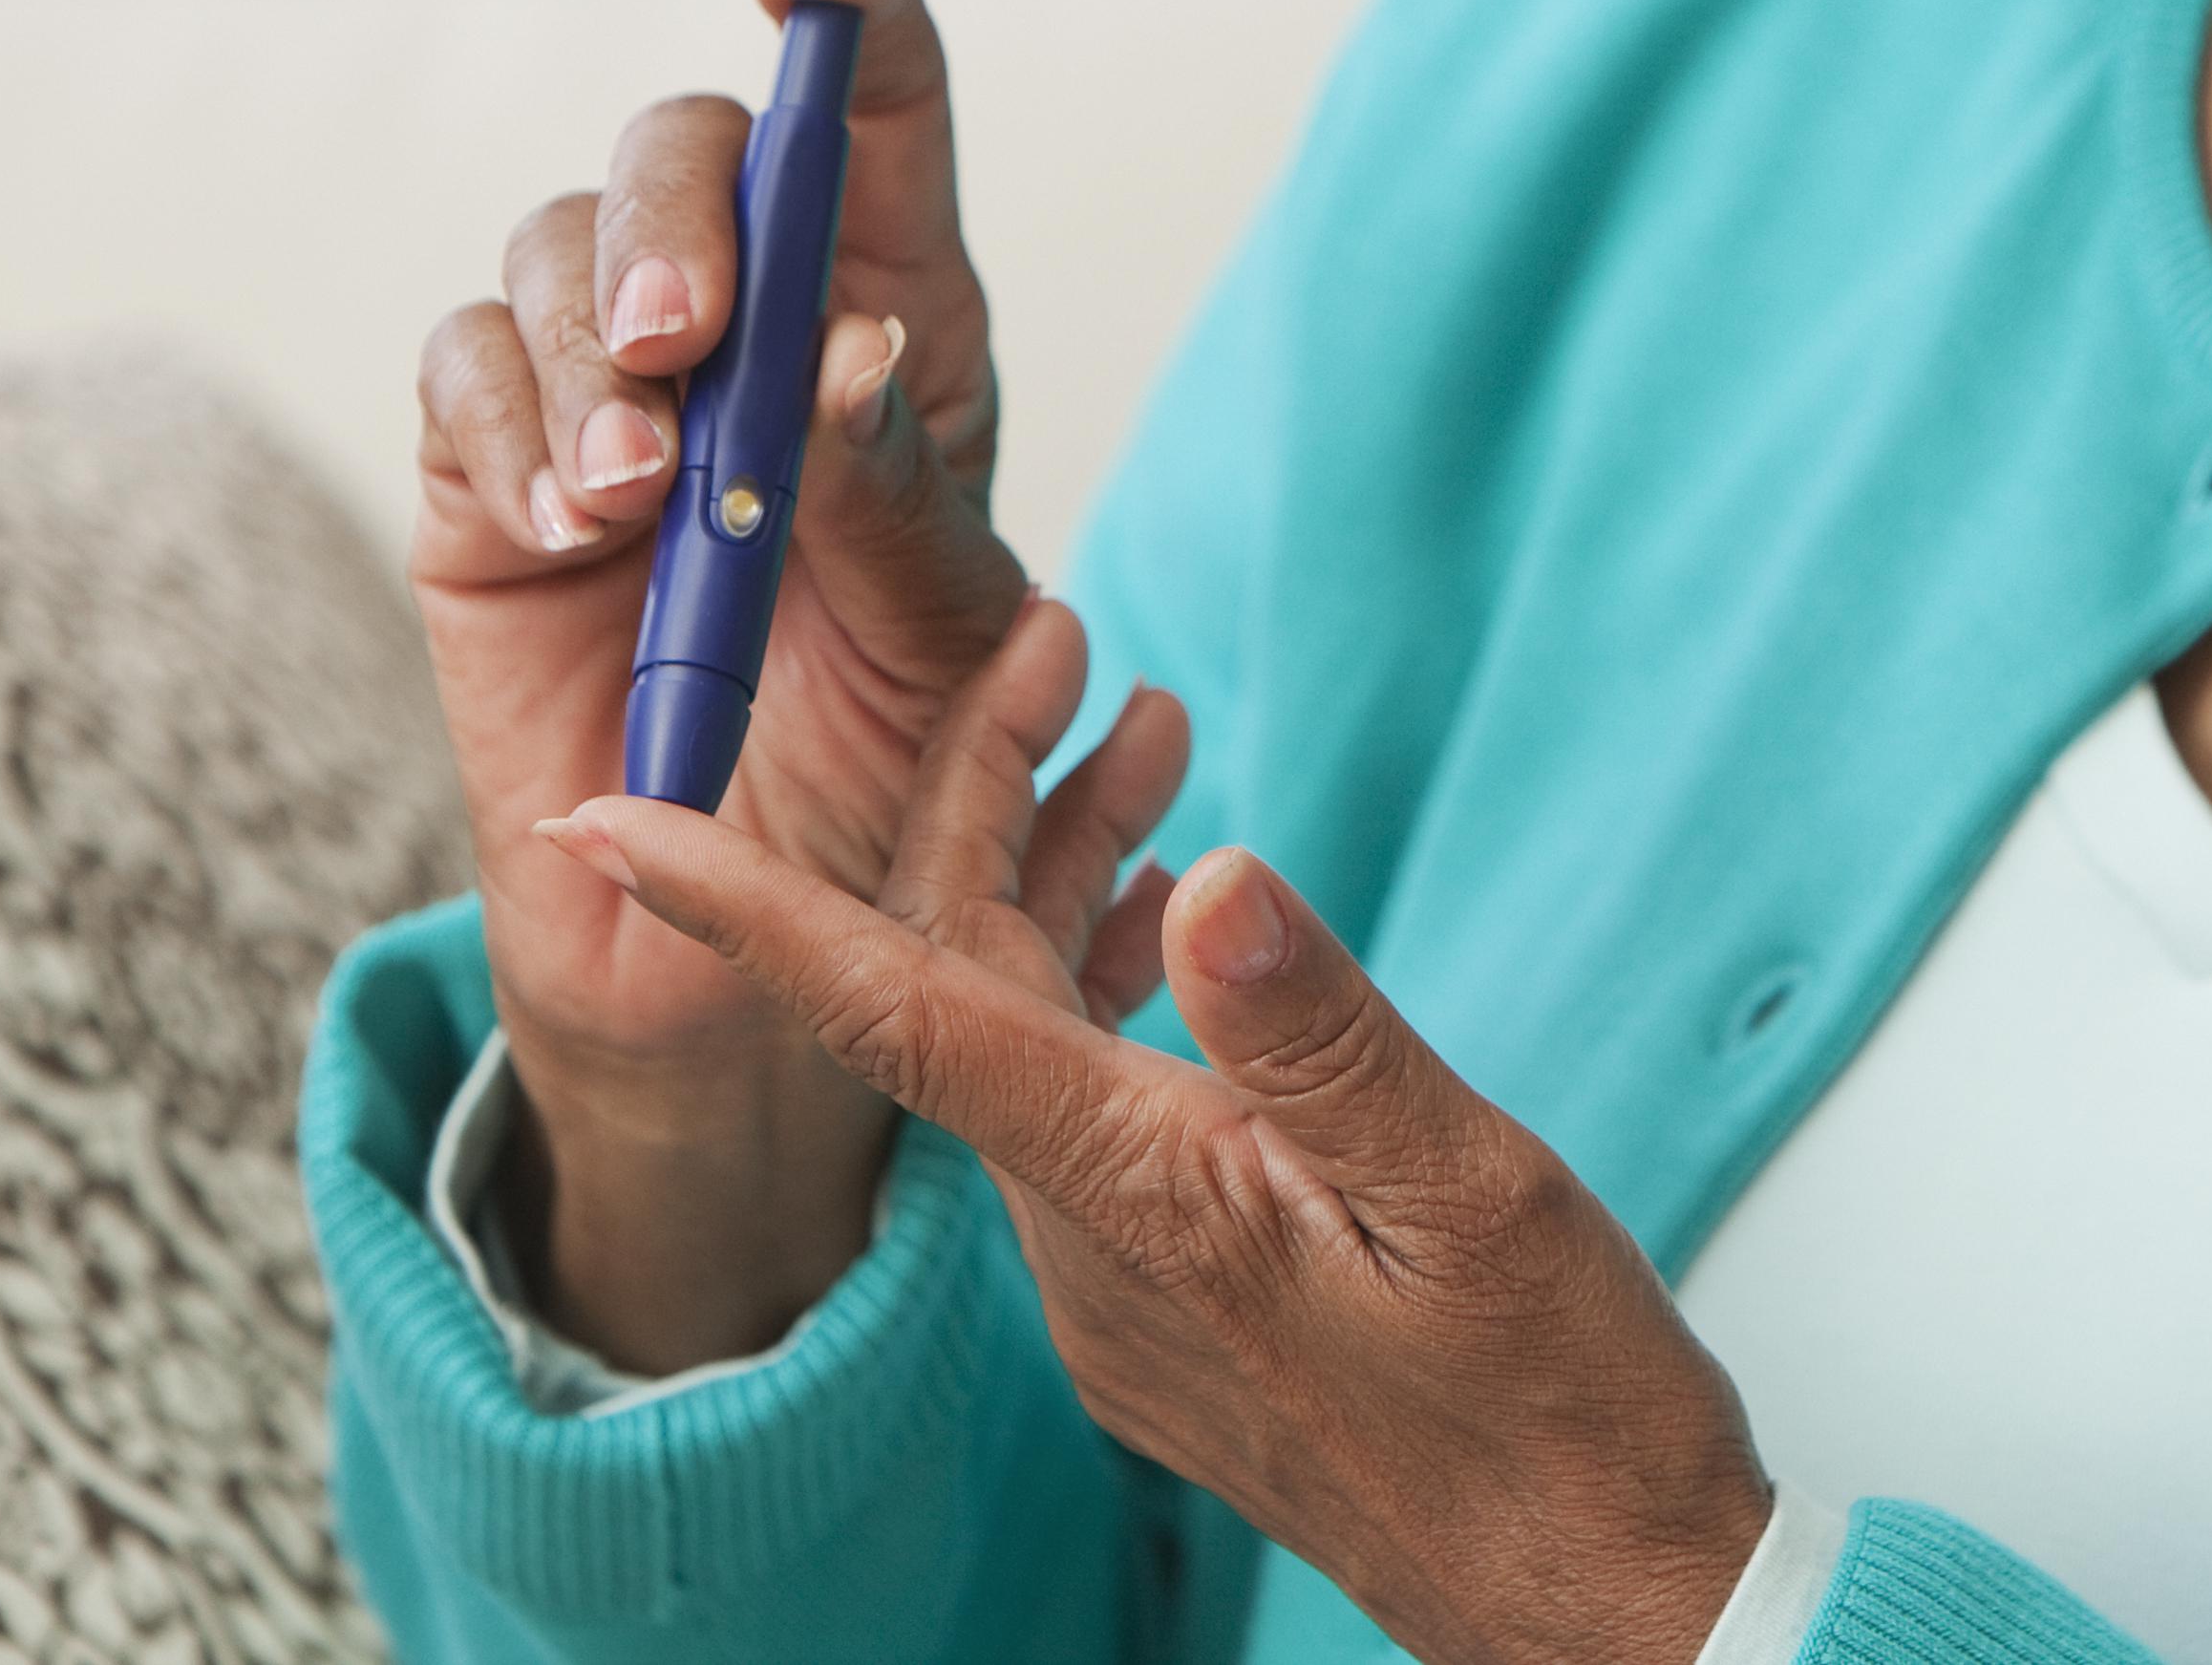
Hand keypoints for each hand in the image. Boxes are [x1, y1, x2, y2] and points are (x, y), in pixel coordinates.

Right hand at [409, 0, 1189, 1370]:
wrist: (749, 939)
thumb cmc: (886, 771)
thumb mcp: (947, 647)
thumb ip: (905, 506)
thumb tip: (839, 358)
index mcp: (893, 322)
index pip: (876, 112)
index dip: (852, 10)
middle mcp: (746, 319)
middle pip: (690, 154)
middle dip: (679, 218)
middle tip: (688, 345)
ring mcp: (604, 381)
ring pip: (557, 249)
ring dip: (589, 354)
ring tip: (638, 503)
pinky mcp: (490, 465)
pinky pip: (465, 371)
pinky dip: (515, 427)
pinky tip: (578, 526)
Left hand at [537, 603, 1772, 1664]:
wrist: (1598, 1611)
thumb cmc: (1562, 1414)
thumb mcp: (1477, 1194)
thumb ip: (1329, 1039)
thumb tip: (1213, 876)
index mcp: (1147, 1198)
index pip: (897, 1018)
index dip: (745, 907)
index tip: (612, 816)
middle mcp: (1093, 1253)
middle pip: (957, 988)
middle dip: (980, 797)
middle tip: (1051, 644)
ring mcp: (1120, 1297)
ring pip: (1020, 1046)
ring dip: (1060, 881)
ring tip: (1151, 736)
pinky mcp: (1166, 1318)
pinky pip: (1077, 1118)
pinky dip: (1103, 989)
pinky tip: (1181, 930)